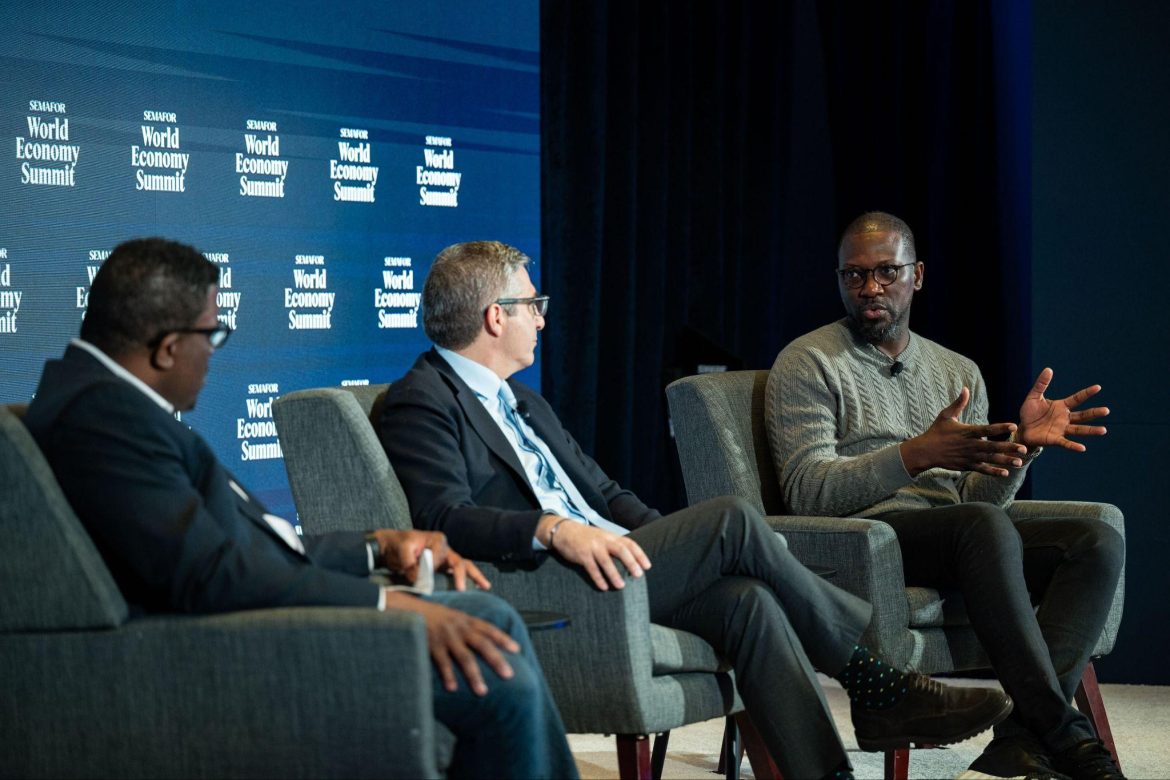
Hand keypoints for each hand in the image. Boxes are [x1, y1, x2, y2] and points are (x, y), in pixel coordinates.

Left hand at [370, 529, 490, 590]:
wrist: (390, 546)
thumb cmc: (397, 544)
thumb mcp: (402, 550)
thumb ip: (411, 564)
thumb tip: (419, 579)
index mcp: (436, 540)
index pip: (440, 556)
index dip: (433, 568)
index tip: (421, 578)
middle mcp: (444, 548)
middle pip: (458, 561)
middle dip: (461, 576)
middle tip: (461, 589)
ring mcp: (445, 558)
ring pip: (464, 566)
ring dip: (474, 576)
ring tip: (485, 587)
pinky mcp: (443, 567)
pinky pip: (458, 572)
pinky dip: (468, 579)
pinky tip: (478, 587)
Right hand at [385, 592, 518, 694]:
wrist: (409, 610)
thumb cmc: (436, 617)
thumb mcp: (455, 616)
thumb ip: (470, 627)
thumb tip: (488, 640)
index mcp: (466, 620)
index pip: (489, 629)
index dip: (503, 638)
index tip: (516, 649)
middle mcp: (459, 628)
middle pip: (482, 644)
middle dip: (496, 660)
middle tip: (509, 675)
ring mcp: (446, 638)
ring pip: (464, 657)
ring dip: (474, 675)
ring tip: (482, 691)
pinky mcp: (432, 646)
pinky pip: (442, 663)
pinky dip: (448, 676)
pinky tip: (453, 688)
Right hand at [538, 515, 651, 590]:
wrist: (564, 531)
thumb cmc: (587, 537)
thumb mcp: (603, 537)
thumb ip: (615, 546)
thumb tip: (631, 562)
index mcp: (611, 536)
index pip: (629, 544)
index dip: (639, 554)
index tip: (647, 566)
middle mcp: (603, 540)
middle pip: (620, 550)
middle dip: (630, 562)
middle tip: (638, 575)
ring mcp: (592, 547)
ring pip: (606, 561)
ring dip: (614, 574)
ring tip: (621, 586)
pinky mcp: (582, 555)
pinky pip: (592, 568)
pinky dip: (598, 578)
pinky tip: (604, 587)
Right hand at [900, 387, 1025, 476]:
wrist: (925, 451)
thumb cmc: (936, 432)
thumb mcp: (946, 415)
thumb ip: (958, 403)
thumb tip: (965, 388)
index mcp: (967, 432)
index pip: (986, 429)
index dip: (1000, 428)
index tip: (1013, 426)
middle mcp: (970, 445)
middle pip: (992, 446)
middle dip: (1008, 448)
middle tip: (1024, 449)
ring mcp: (969, 456)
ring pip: (990, 459)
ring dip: (1005, 461)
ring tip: (1019, 462)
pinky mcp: (967, 465)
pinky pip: (982, 469)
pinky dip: (993, 472)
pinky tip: (1005, 473)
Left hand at [1016, 367, 1108, 450]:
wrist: (1022, 428)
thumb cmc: (1029, 413)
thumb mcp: (1034, 397)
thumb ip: (1041, 384)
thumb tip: (1048, 369)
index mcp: (1062, 406)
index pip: (1077, 398)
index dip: (1087, 393)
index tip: (1098, 387)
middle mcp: (1065, 418)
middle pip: (1083, 415)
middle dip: (1094, 413)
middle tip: (1106, 410)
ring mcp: (1061, 429)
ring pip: (1079, 429)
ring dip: (1090, 430)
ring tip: (1103, 430)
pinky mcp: (1055, 439)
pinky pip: (1066, 443)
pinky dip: (1074, 446)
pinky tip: (1082, 448)